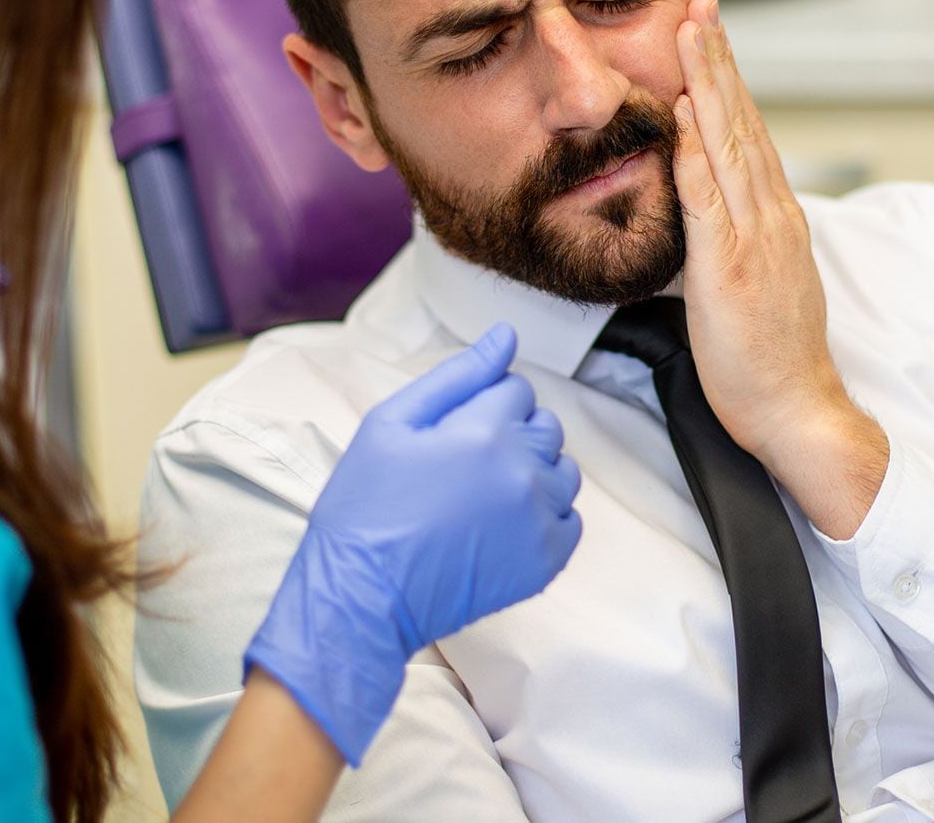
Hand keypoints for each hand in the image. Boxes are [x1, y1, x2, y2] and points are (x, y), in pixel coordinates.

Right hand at [245, 324, 582, 763]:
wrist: (363, 597)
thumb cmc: (366, 506)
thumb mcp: (391, 423)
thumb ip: (457, 375)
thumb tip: (507, 335)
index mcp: (487, 430)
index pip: (516, 388)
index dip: (482, 404)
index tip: (451, 434)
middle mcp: (525, 472)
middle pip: (545, 426)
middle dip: (512, 432)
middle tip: (462, 464)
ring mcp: (540, 520)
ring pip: (563, 471)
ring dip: (533, 472)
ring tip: (482, 496)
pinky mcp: (546, 563)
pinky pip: (570, 520)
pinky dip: (546, 517)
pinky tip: (503, 526)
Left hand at [672, 0, 886, 534]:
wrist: (799, 409)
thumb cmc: (768, 352)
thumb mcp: (749, 272)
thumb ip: (730, 225)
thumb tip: (704, 188)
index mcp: (772, 210)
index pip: (745, 123)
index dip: (723, 69)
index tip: (703, 19)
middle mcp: (770, 211)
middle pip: (741, 114)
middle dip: (717, 50)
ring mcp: (754, 236)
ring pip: (730, 142)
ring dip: (708, 80)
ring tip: (689, 25)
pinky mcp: (730, 268)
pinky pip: (710, 202)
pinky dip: (697, 154)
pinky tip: (682, 116)